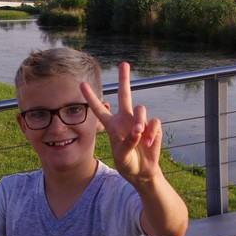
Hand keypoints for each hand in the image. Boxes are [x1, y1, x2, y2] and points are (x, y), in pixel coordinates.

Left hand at [81, 62, 163, 183]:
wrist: (142, 171)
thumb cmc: (127, 163)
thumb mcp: (121, 156)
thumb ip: (128, 142)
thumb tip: (138, 130)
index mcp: (112, 125)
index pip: (99, 109)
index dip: (91, 97)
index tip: (81, 84)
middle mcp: (125, 119)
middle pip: (125, 94)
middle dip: (125, 78)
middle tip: (124, 63)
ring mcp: (140, 122)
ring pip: (141, 109)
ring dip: (140, 121)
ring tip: (139, 135)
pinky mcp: (152, 127)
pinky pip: (153, 122)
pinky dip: (151, 133)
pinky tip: (148, 143)